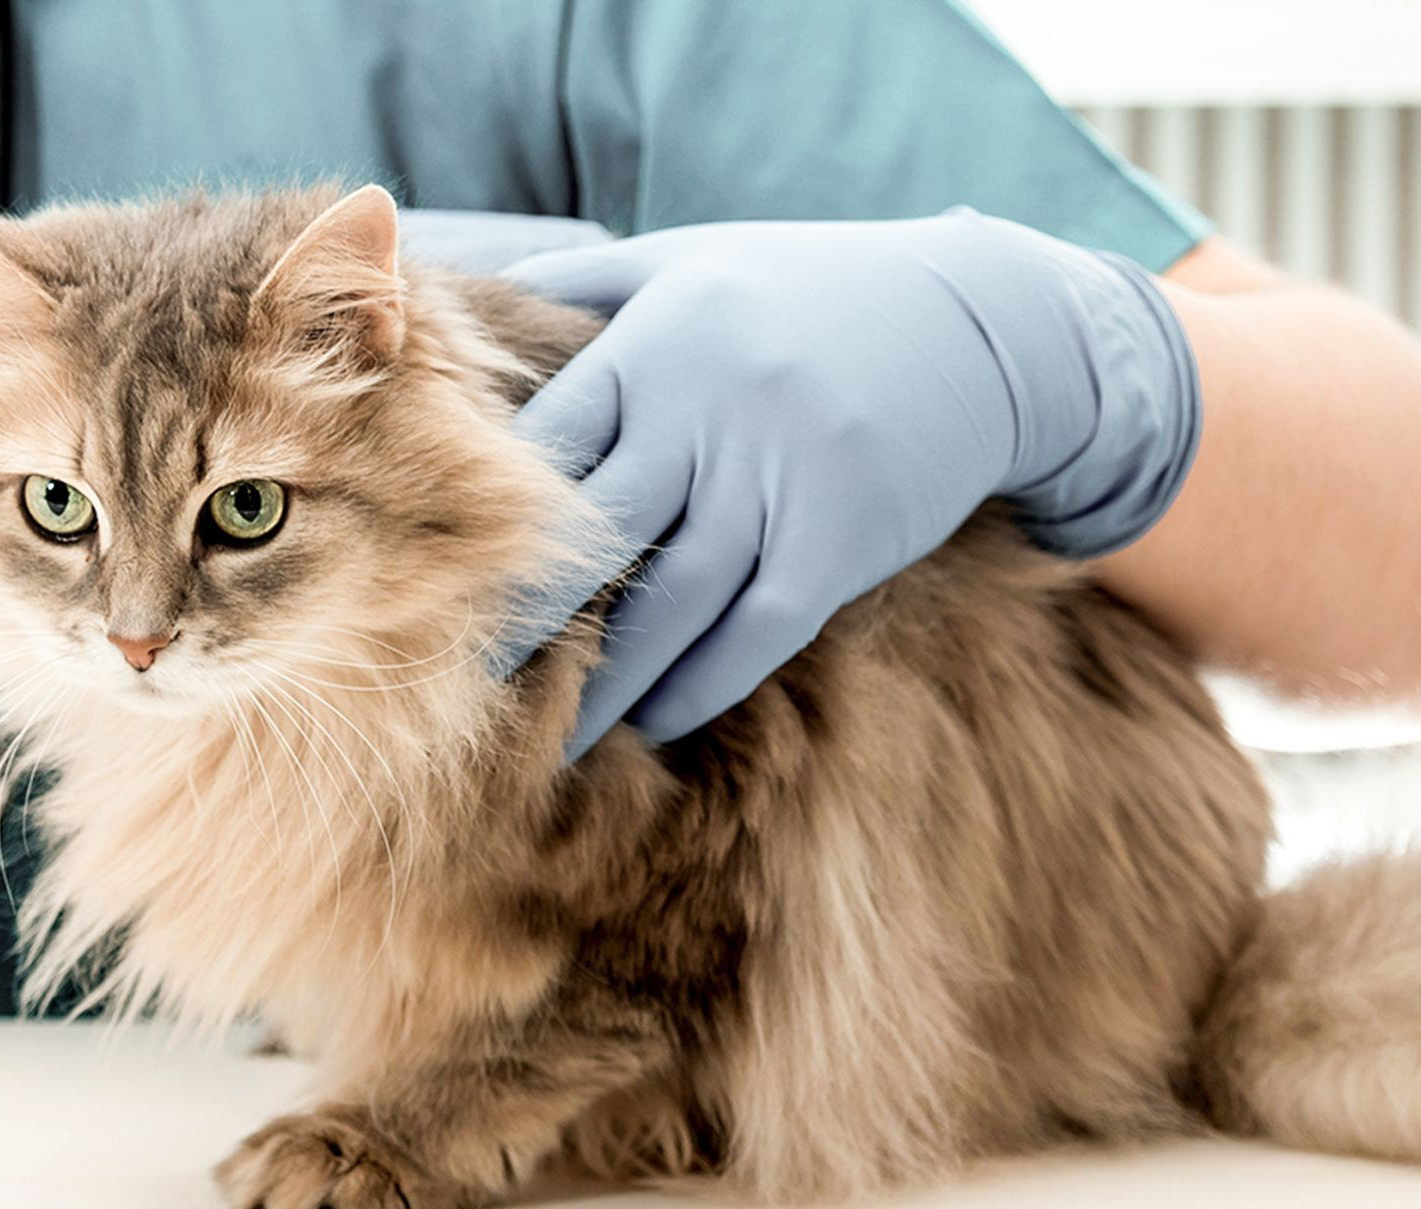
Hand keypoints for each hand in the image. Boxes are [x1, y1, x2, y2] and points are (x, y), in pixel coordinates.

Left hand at [505, 211, 1200, 756]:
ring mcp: (777, 482)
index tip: (440, 586)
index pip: (544, 450)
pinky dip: (700, 685)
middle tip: (462, 687)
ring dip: (607, 682)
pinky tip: (658, 717)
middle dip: (521, 623)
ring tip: (552, 737)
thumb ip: (587, 282)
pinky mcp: (840, 541)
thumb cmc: (814, 289)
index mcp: (655, 346)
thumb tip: (481, 311)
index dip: (486, 525)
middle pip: (588, 542)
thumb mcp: (696, 259)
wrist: (980, 321)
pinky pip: (754, 635)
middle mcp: (706, 415)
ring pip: (668, 607)